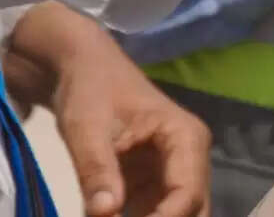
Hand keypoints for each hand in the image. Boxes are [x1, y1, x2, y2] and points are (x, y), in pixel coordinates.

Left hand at [10, 2, 212, 216]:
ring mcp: (173, 175)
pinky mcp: (154, 187)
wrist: (80, 71)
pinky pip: (154, 216)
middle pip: (193, 212)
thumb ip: (97, 170)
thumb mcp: (86, 128)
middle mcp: (189, 160)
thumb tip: (105, 213)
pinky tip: (104, 215)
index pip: (187, 194)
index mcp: (185, 138)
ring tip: (106, 215)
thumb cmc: (90, 90)